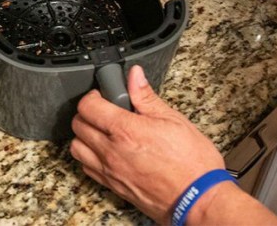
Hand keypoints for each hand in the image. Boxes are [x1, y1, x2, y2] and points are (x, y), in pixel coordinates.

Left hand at [70, 65, 225, 221]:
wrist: (198, 200)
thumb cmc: (192, 163)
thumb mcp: (174, 120)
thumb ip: (147, 97)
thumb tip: (134, 76)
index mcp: (125, 131)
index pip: (88, 106)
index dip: (94, 96)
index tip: (104, 95)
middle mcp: (111, 151)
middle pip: (78, 125)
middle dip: (88, 113)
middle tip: (105, 110)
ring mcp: (110, 171)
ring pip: (77, 148)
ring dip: (84, 135)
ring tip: (103, 131)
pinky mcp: (113, 186)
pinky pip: (87, 168)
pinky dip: (90, 157)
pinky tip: (106, 151)